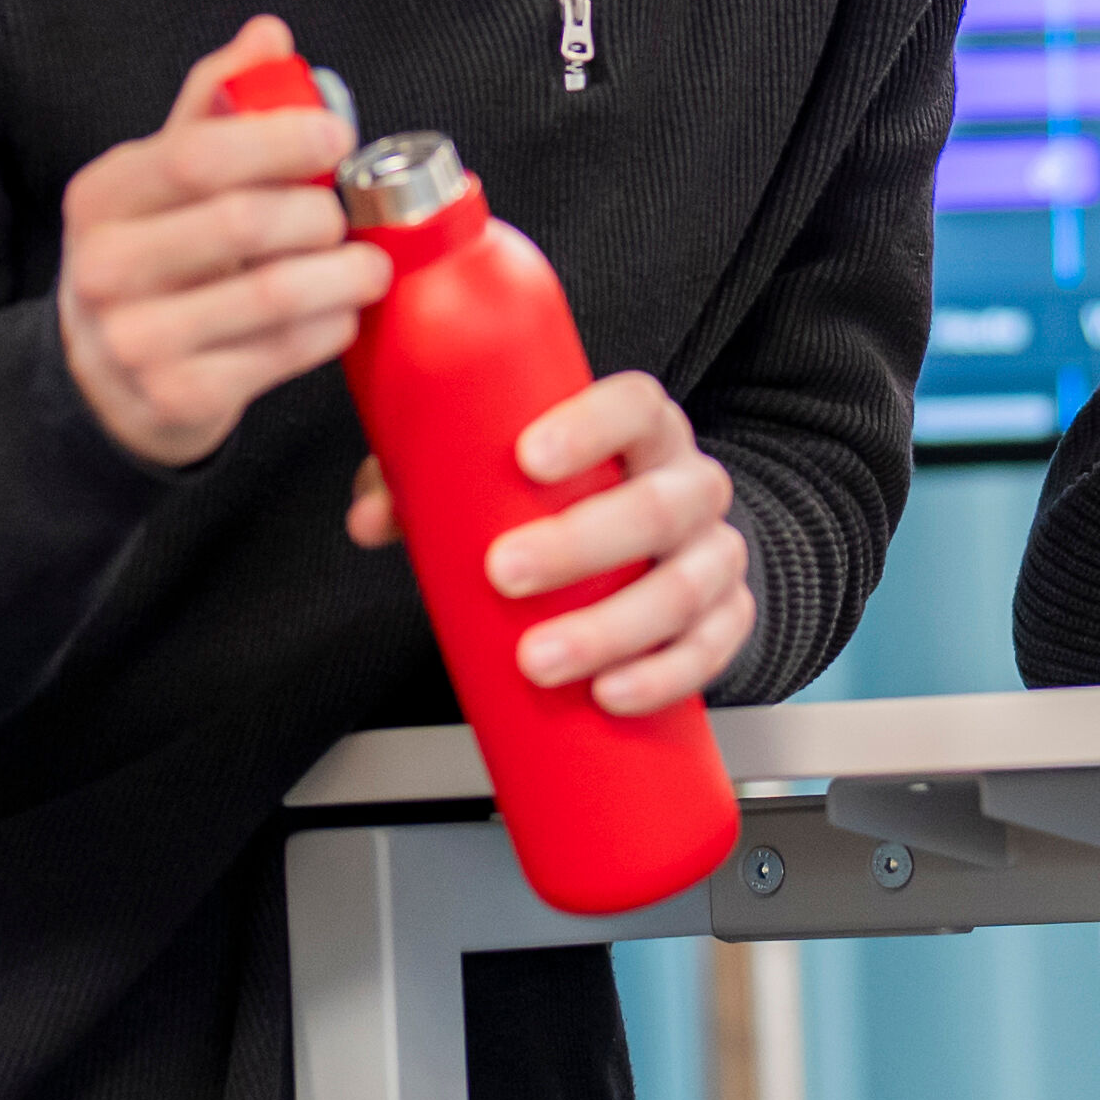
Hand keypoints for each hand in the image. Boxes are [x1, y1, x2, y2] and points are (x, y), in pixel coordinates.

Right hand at [54, 21, 374, 467]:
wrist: (105, 381)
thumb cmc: (153, 258)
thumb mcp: (162, 178)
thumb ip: (213, 105)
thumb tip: (268, 35)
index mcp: (102, 196)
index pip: (197, 154)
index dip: (280, 139)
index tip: (338, 134)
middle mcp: (103, 268)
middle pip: (242, 222)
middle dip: (320, 213)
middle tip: (350, 215)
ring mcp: (134, 341)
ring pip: (272, 295)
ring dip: (343, 274)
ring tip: (369, 264)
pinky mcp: (176, 399)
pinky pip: (280, 353)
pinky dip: (329, 327)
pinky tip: (341, 313)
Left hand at [344, 366, 755, 719]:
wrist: (668, 545)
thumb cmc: (578, 498)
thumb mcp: (513, 477)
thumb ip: (434, 482)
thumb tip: (370, 519)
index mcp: (645, 430)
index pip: (635, 405)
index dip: (588, 426)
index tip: (526, 458)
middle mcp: (692, 484)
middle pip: (656, 508)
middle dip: (578, 546)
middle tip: (503, 574)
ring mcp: (717, 554)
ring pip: (683, 589)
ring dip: (610, 630)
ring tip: (539, 659)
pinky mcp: (728, 618)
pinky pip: (711, 650)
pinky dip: (662, 677)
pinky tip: (610, 695)